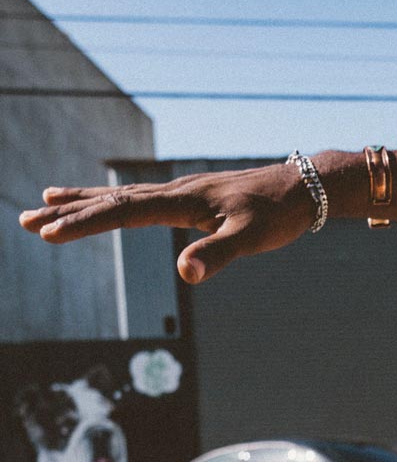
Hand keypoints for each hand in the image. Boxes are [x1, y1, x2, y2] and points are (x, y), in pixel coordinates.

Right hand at [18, 162, 316, 283]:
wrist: (304, 188)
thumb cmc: (279, 215)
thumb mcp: (252, 238)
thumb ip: (218, 254)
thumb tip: (187, 273)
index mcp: (181, 201)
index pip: (122, 214)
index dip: (84, 224)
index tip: (48, 233)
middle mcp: (175, 192)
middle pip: (111, 202)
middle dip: (68, 213)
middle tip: (25, 221)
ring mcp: (182, 193)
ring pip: (122, 198)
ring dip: (83, 203)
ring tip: (46, 203)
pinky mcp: (192, 198)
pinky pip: (142, 200)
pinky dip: (115, 202)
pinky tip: (107, 205)